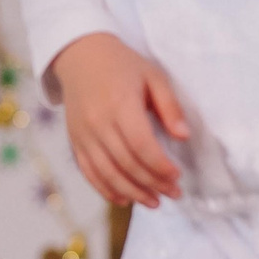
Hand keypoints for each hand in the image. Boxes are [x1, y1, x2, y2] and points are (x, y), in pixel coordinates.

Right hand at [52, 31, 189, 207]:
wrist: (80, 55)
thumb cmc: (122, 65)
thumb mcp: (153, 77)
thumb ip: (170, 107)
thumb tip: (183, 137)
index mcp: (120, 105)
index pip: (141, 146)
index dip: (160, 166)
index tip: (178, 175)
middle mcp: (98, 123)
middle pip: (126, 163)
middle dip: (153, 183)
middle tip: (174, 193)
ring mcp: (83, 134)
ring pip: (107, 173)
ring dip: (132, 192)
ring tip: (154, 202)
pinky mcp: (75, 140)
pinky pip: (88, 171)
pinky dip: (105, 189)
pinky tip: (124, 199)